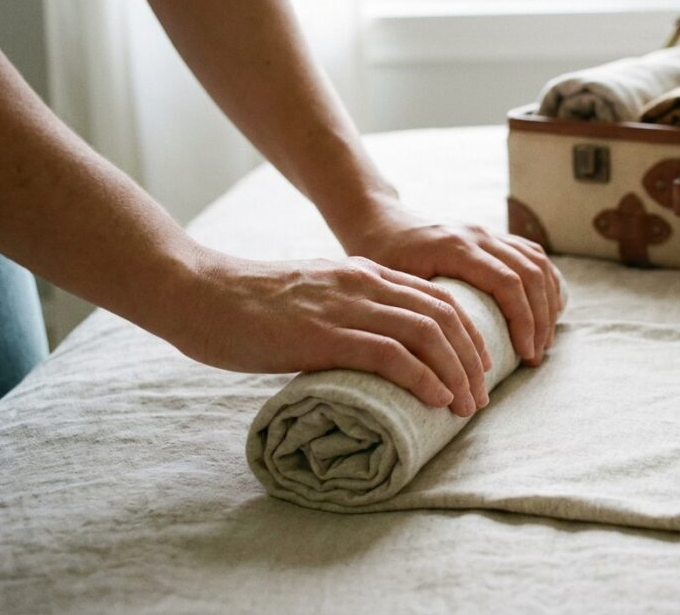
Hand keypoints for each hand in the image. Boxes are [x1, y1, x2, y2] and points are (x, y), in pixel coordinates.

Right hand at [169, 251, 492, 416]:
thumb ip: (346, 312)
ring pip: (428, 334)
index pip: (438, 298)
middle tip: (480, 394)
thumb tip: (371, 351)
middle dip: (472, 357)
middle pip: (444, 316)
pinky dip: (423, 378)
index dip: (467, 333)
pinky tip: (437, 399)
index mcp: (364, 274)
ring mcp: (346, 308)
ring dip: (456, 373)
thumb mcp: (313, 297)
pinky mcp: (325, 335)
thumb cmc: (248, 304)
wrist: (199, 292)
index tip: (478, 365)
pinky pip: (391, 354)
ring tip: (466, 405)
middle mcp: (364, 284)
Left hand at [339, 203, 563, 365]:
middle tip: (536, 356)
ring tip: (544, 339)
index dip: (523, 321)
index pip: (507, 283)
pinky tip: (548, 307)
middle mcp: (477, 235)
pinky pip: (531, 254)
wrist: (377, 221)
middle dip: (540, 319)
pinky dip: (546, 281)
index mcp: (456, 247)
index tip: (525, 355)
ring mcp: (486, 232)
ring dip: (547, 302)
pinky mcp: (490, 236)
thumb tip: (440, 361)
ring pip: (536, 262)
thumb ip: (418, 311)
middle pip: (530, 274)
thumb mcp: (392, 283)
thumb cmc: (379, 255)